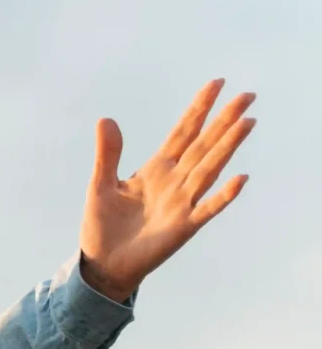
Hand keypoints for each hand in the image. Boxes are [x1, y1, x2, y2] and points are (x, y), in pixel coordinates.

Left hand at [79, 79, 254, 303]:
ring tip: (247, 123)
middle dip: (224, 121)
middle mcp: (175, 181)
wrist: (101, 265)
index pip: (183, 132)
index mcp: (157, 168)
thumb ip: (108, 154)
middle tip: (247, 96)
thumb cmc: (103, 226)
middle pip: (203, 145)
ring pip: (209, 169)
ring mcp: (182, 203)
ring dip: (227, 147)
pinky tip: (240, 179)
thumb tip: (105, 119)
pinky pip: (207, 208)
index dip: (199, 109)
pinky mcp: (183, 227)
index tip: (216, 83)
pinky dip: (223, 195)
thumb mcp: (101, 185)